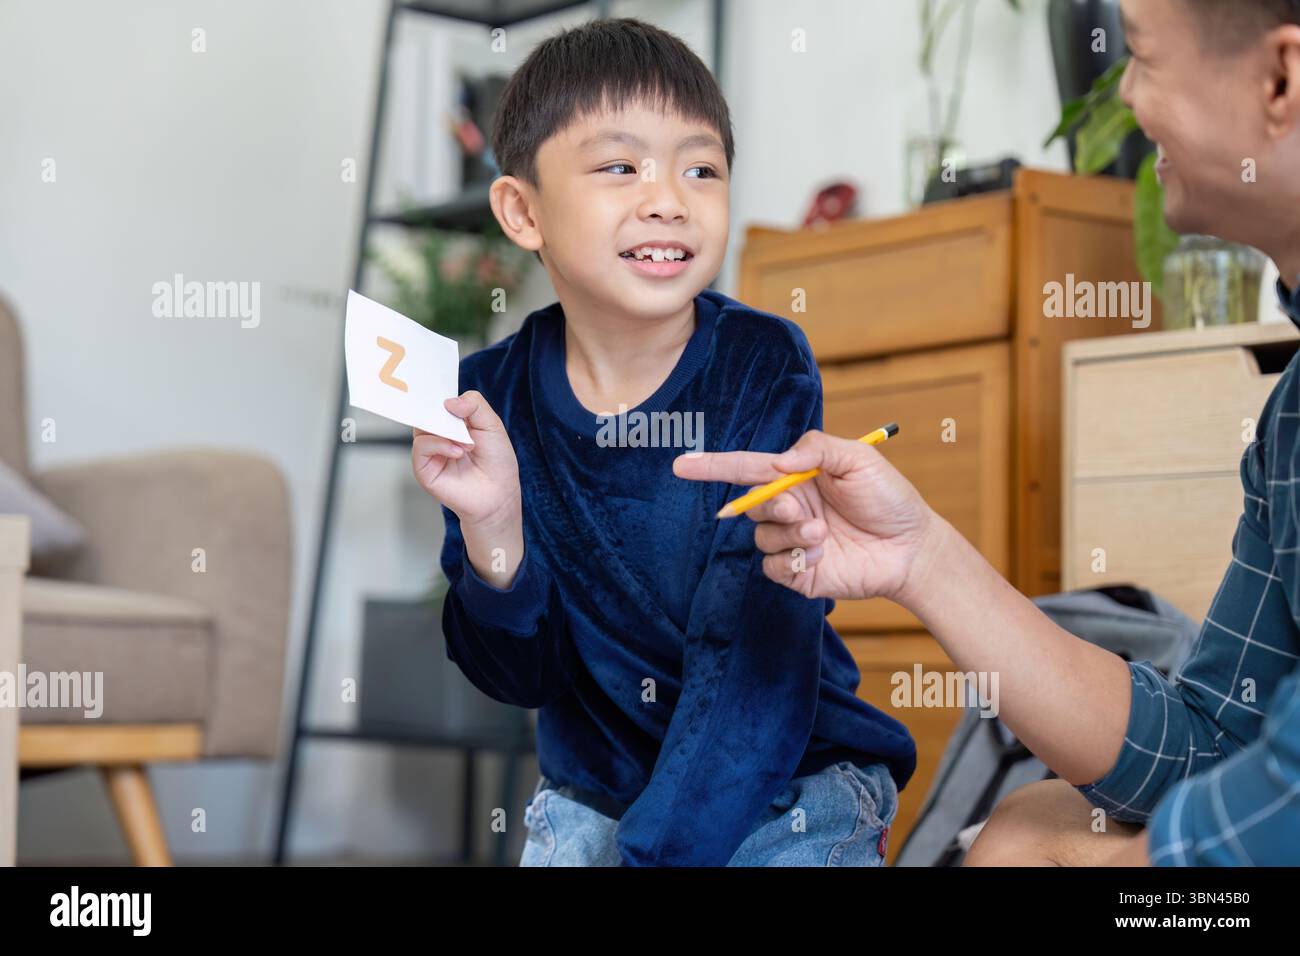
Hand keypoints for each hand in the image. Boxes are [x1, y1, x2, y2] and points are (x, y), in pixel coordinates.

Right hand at [411, 390, 520, 533]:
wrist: (499, 493)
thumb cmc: (497, 462)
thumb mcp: (492, 425)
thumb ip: (474, 405)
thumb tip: (449, 401)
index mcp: (452, 422)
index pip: (438, 401)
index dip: (439, 394)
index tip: (443, 390)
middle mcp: (437, 434)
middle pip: (426, 411)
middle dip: (442, 412)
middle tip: (459, 419)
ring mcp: (430, 451)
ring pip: (421, 427)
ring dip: (446, 432)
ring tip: (468, 444)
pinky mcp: (423, 468)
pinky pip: (421, 447)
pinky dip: (439, 445)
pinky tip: (457, 451)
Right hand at [673, 430, 940, 603]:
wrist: (912, 548)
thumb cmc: (889, 498)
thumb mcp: (859, 459)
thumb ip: (816, 448)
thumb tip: (776, 461)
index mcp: (796, 476)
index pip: (746, 468)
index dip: (712, 466)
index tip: (681, 465)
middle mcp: (789, 508)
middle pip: (750, 505)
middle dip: (771, 506)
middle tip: (801, 511)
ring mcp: (791, 541)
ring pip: (761, 537)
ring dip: (788, 536)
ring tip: (822, 536)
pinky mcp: (798, 573)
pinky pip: (772, 567)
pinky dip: (791, 561)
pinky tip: (819, 557)